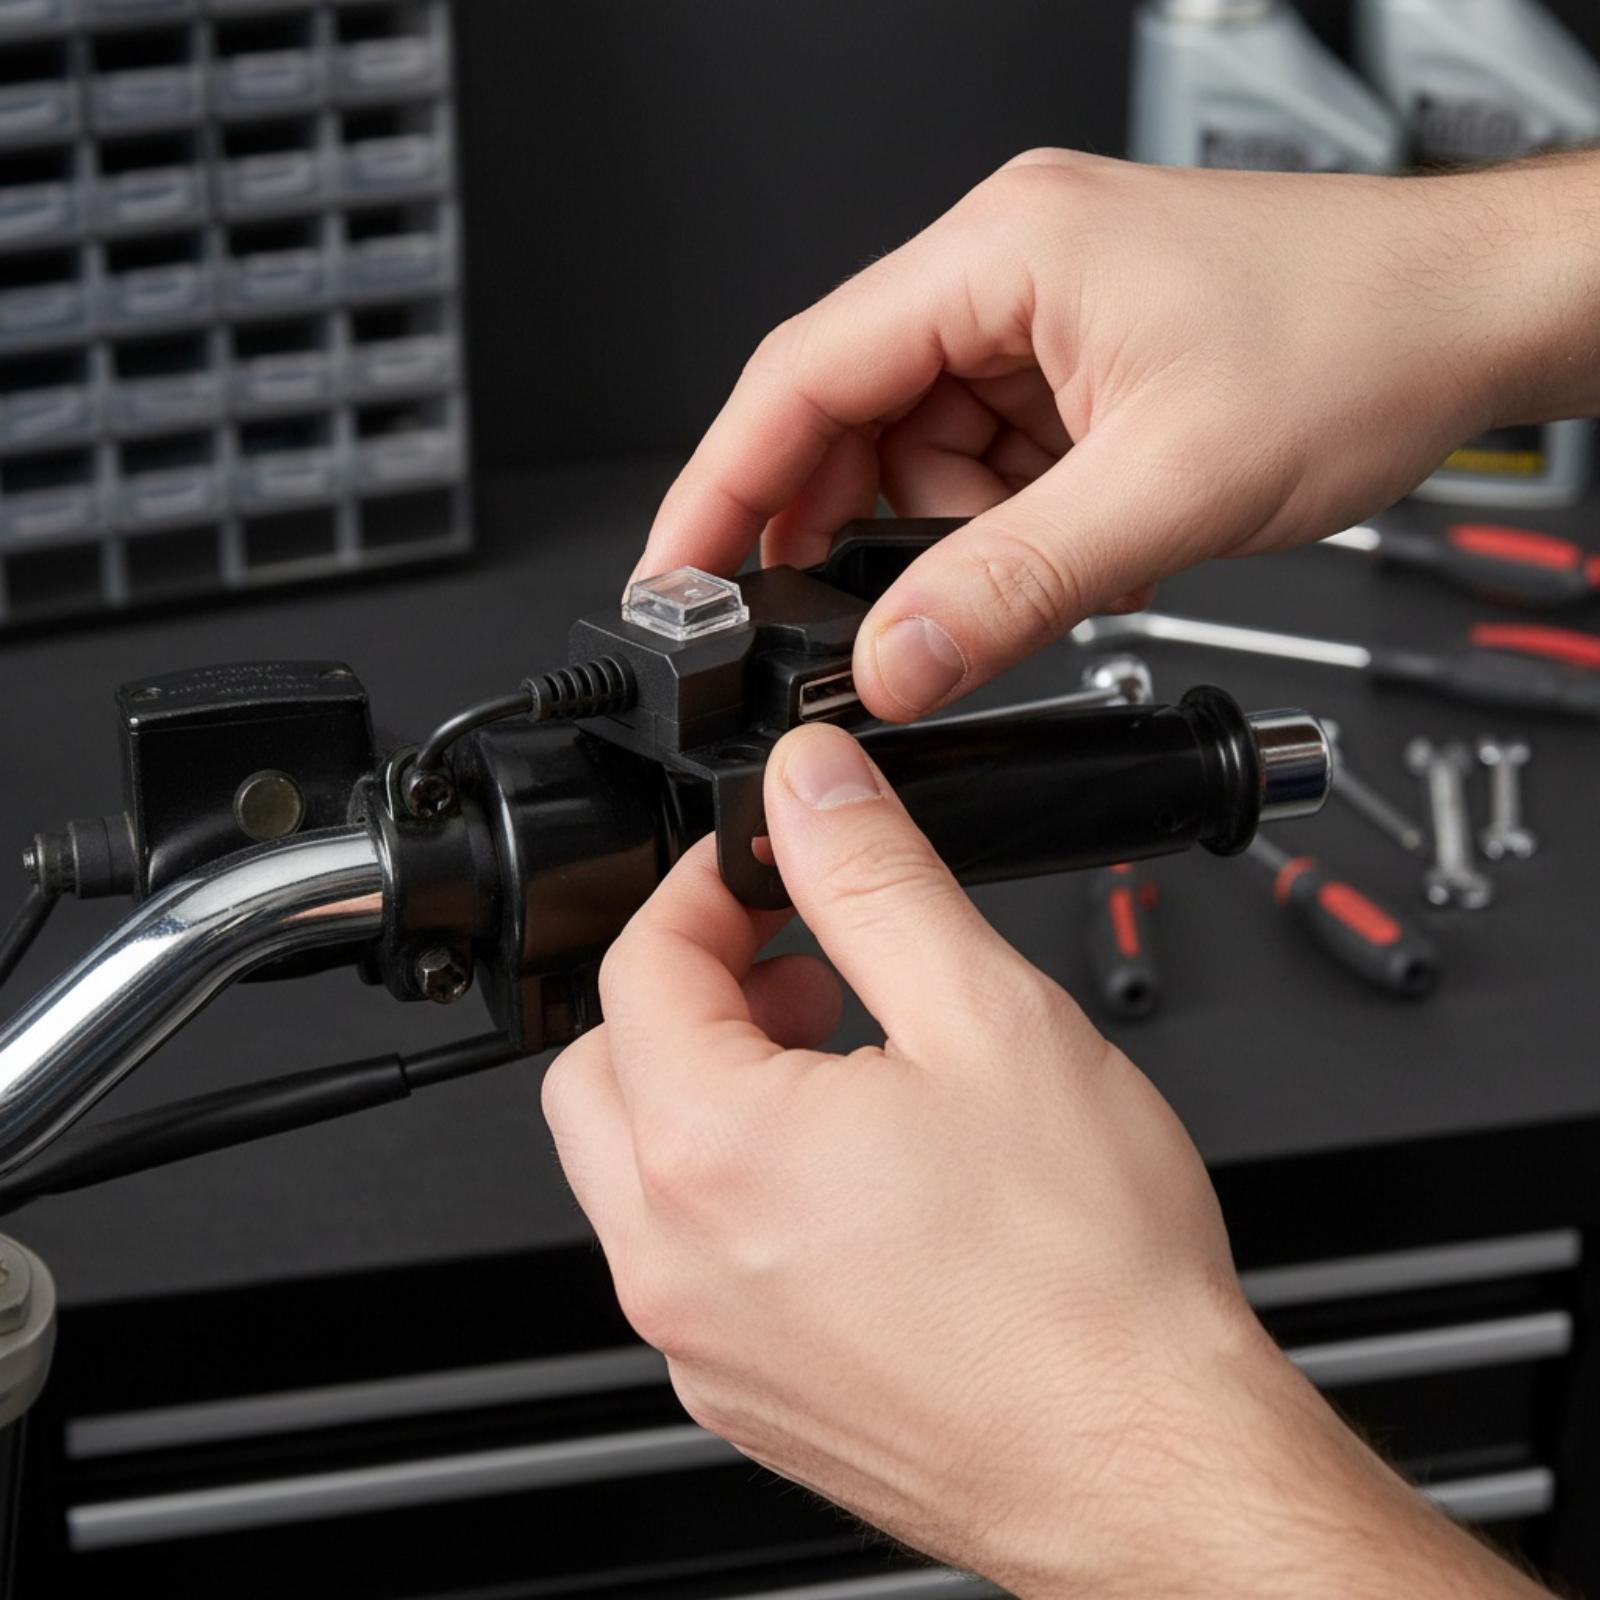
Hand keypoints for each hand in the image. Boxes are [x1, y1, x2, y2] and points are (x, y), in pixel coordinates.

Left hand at [542, 724, 1546, 1597]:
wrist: (1145, 1461)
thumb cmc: (1085, 1277)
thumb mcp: (984, 1014)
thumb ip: (873, 877)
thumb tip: (811, 789)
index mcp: (713, 1149)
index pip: (640, 963)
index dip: (702, 887)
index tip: (765, 865)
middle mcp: (675, 1258)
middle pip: (604, 1066)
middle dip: (687, 988)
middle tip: (794, 966)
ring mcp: (701, 1338)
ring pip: (635, 1168)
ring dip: (707, 1085)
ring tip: (837, 1062)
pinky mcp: (745, 1390)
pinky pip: (687, 1257)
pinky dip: (732, 1184)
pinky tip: (849, 1174)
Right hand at [639, 149, 1599, 720]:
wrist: (1474, 319)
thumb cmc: (1358, 341)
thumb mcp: (1168, 488)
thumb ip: (1012, 586)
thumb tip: (895, 662)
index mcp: (999, 256)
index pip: (800, 374)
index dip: (720, 484)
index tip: (676, 577)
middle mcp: (1002, 274)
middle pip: (848, 417)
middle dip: (835, 530)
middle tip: (835, 626)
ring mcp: (1037, 320)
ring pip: (916, 453)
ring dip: (935, 539)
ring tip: (1012, 580)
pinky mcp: (1073, 369)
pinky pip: (985, 463)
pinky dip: (993, 527)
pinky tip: (1051, 554)